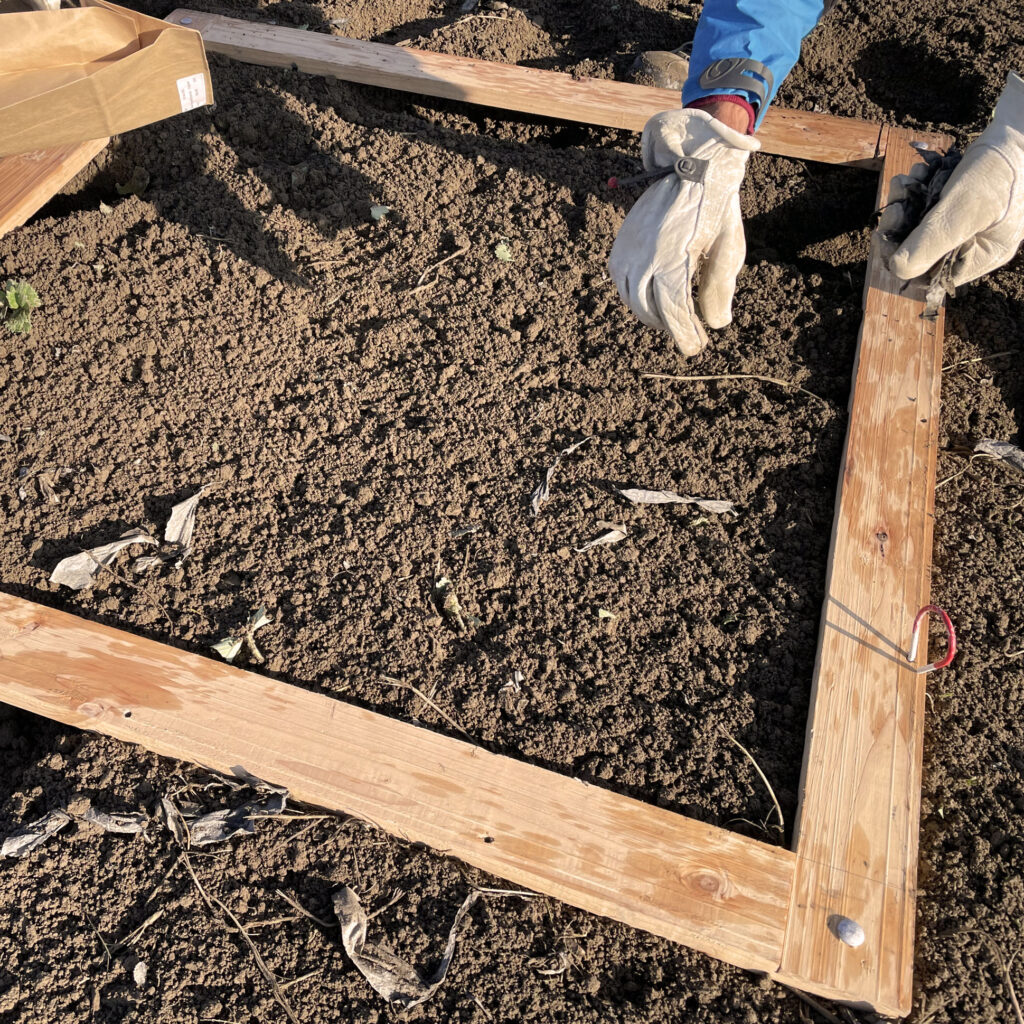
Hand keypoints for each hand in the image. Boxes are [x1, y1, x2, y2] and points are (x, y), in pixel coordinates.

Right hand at [609, 108, 758, 356]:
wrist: (695, 157)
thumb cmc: (718, 203)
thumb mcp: (728, 244)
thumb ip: (719, 286)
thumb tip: (717, 324)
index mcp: (675, 257)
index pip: (674, 312)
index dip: (684, 336)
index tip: (695, 348)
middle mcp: (647, 254)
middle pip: (648, 309)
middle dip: (666, 327)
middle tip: (686, 334)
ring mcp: (631, 245)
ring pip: (629, 295)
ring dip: (647, 312)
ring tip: (667, 317)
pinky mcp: (624, 237)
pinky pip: (619, 275)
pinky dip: (631, 292)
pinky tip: (648, 294)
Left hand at [890, 72, 1023, 287]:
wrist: (1020, 125)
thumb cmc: (1000, 168)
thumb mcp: (962, 209)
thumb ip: (930, 242)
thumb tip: (897, 269)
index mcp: (983, 256)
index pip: (933, 275)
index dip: (904, 260)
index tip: (885, 238)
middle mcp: (977, 242)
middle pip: (924, 249)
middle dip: (903, 226)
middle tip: (894, 206)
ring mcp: (970, 219)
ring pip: (923, 222)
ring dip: (907, 202)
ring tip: (905, 181)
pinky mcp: (962, 197)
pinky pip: (931, 201)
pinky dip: (918, 187)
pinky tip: (917, 172)